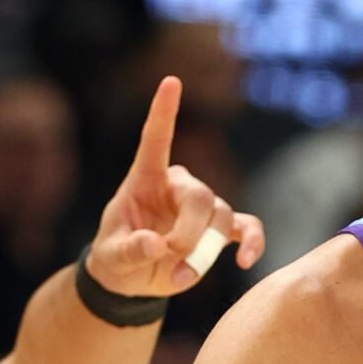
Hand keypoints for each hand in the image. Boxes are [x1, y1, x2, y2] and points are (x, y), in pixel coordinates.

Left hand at [85, 77, 266, 296]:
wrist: (133, 281)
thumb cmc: (116, 259)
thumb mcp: (111, 259)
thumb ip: (130, 250)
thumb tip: (156, 245)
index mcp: (145, 179)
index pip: (156, 140)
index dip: (164, 112)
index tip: (171, 82)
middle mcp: (177, 186)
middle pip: (201, 196)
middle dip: (191, 232)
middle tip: (172, 256)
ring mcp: (201, 207)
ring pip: (221, 216)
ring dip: (206, 252)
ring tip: (180, 279)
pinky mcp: (219, 230)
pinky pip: (246, 227)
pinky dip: (251, 242)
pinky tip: (246, 260)